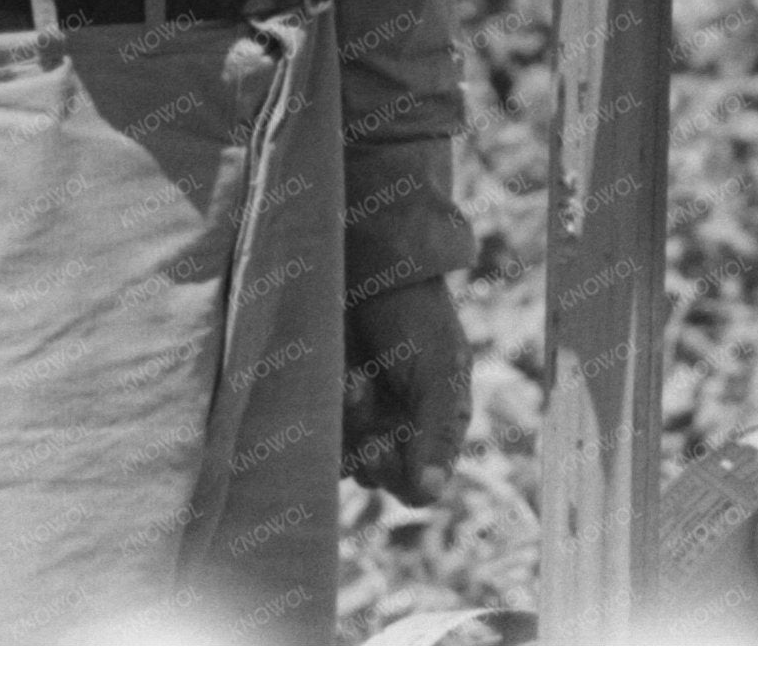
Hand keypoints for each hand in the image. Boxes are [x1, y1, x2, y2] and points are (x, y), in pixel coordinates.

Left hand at [343, 276, 474, 504]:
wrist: (369, 264)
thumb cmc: (415, 315)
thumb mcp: (440, 368)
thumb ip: (438, 430)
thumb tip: (432, 493)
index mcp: (436, 425)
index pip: (417, 487)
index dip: (399, 476)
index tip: (381, 444)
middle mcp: (397, 429)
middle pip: (378, 479)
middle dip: (368, 449)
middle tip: (363, 413)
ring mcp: (358, 419)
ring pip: (344, 460)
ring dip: (345, 428)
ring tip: (352, 380)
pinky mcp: (324, 405)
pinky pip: (317, 437)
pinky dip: (322, 415)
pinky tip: (338, 375)